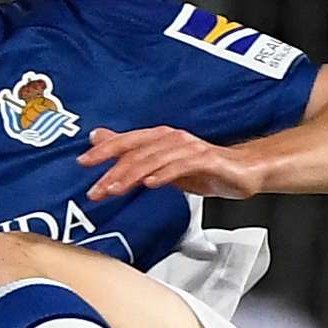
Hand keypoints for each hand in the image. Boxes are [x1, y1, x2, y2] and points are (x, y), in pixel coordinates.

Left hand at [78, 123, 277, 199]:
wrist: (244, 172)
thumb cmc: (204, 168)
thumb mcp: (164, 164)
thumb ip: (134, 154)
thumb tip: (100, 139)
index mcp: (160, 138)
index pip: (126, 142)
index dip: (104, 151)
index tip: (82, 163)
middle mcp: (172, 138)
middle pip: (136, 152)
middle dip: (112, 171)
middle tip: (96, 189)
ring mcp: (190, 148)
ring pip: (154, 159)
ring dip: (132, 175)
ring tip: (115, 189)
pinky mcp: (207, 160)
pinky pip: (181, 166)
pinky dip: (164, 174)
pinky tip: (151, 184)